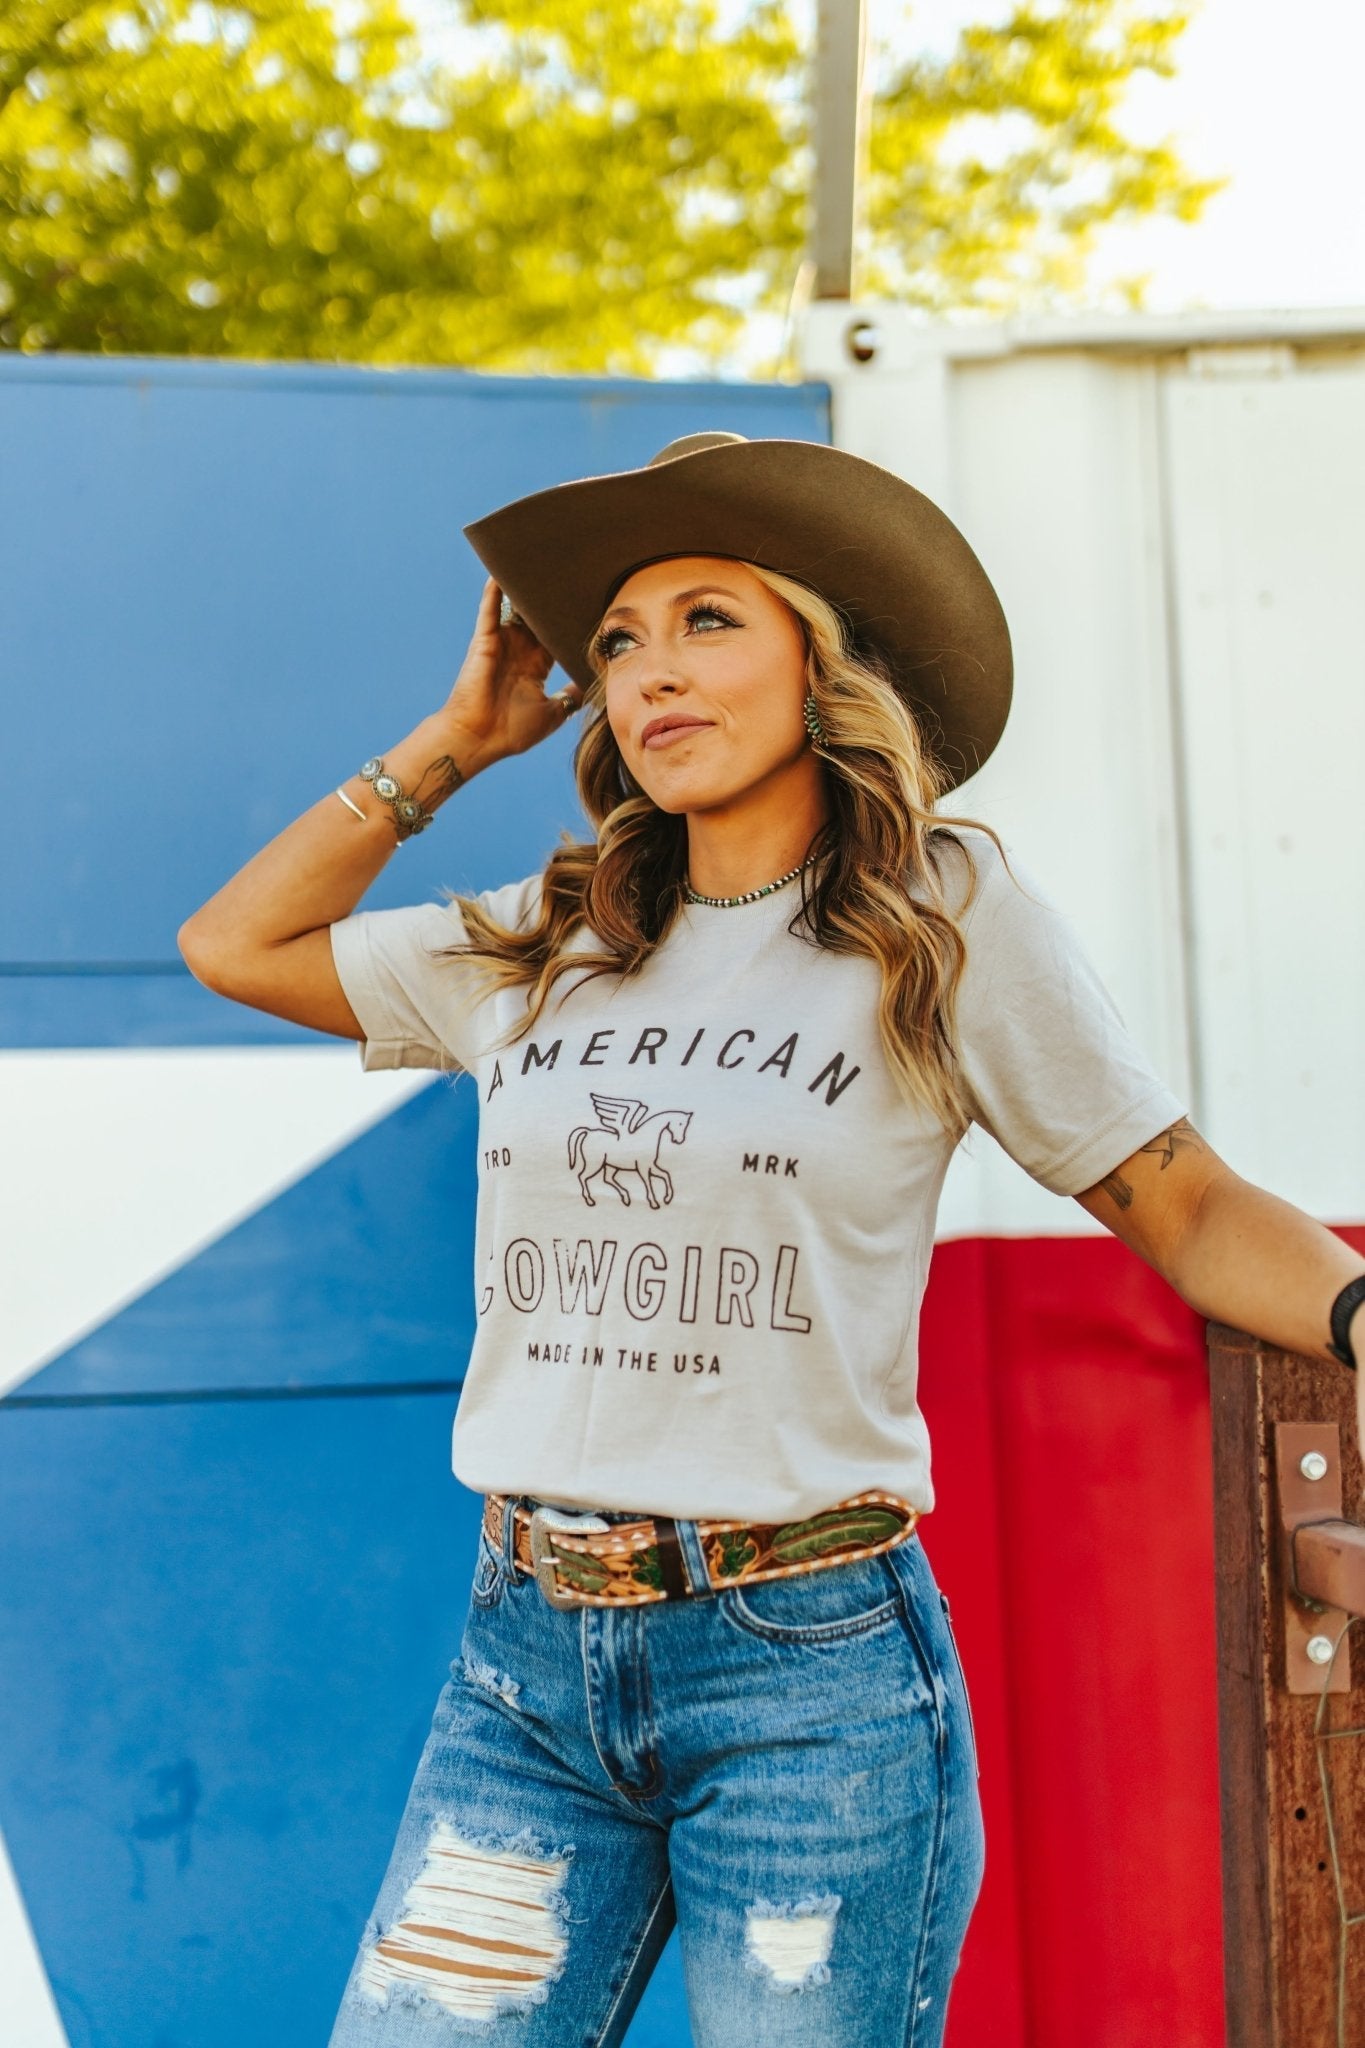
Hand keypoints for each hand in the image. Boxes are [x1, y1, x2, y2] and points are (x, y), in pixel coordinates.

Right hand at [439, 577, 583, 768]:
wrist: (478, 739)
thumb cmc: (511, 731)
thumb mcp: (553, 713)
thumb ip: (571, 696)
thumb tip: (590, 685)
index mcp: (533, 668)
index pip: (555, 637)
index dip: (569, 623)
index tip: (587, 606)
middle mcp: (518, 652)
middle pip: (538, 618)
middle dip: (552, 601)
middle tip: (570, 576)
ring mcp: (500, 644)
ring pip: (516, 609)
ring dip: (526, 590)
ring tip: (543, 564)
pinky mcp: (485, 640)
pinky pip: (490, 609)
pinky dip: (495, 590)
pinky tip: (502, 570)